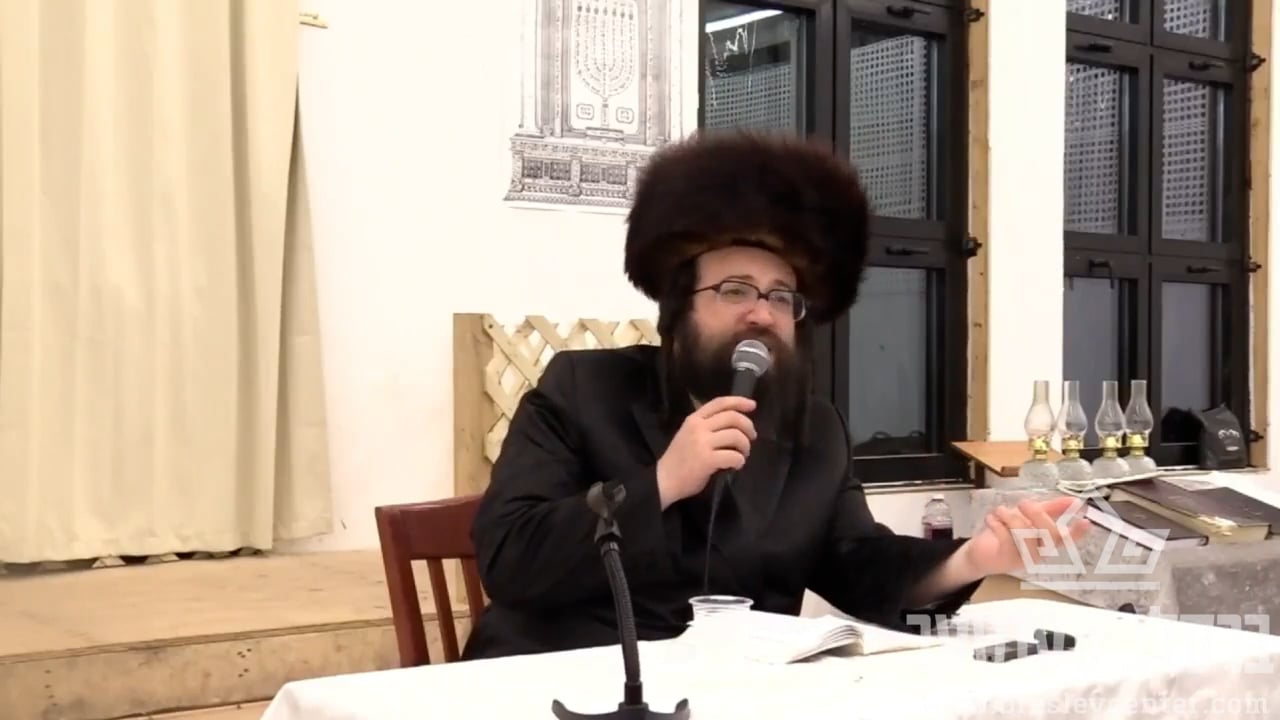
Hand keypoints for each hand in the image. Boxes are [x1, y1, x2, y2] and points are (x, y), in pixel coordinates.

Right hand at [655, 396, 756, 508]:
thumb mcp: (687, 434)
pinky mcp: (707, 460)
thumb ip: (706, 426)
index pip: (719, 403)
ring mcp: (702, 443)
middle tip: (751, 437)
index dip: (739, 401)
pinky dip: (740, 461)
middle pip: (732, 417)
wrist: (664, 480)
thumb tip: (733, 425)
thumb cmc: (678, 459)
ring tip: (742, 455)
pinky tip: (735, 466)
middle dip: (748, 427)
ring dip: (745, 446)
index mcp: (693, 419)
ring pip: (736, 436)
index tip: (752, 405)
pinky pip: (734, 456)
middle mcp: (698, 427)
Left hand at [961, 496, 1091, 577]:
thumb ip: (1051, 509)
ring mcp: (1024, 558)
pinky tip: (991, 519)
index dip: (1078, 532)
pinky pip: (1006, 538)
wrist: (980, 552)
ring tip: (1000, 510)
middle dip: (1037, 513)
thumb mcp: (1029, 517)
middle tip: (1023, 503)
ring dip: (1011, 516)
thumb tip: (1074, 500)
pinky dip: (997, 523)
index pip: (1067, 539)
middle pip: (1049, 534)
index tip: (1086, 521)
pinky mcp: (1006, 559)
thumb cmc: (1007, 533)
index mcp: (1047, 542)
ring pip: (1026, 534)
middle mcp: (1039, 552)